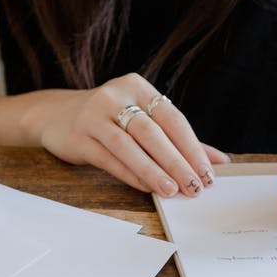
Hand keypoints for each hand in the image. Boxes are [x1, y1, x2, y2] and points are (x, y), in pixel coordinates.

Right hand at [23, 73, 229, 196]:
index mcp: (137, 86)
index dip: (192, 147)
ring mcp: (93, 115)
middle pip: (152, 132)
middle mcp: (115, 96)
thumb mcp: (142, 119)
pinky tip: (146, 188)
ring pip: (129, 146)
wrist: (56, 115)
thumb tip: (220, 161)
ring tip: (172, 191)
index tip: (208, 173)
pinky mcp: (77, 137)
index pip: (172, 118)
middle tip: (194, 186)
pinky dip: (130, 174)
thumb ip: (179, 139)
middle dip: (177, 162)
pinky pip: (109, 158)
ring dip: (153, 170)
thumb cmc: (109, 119)